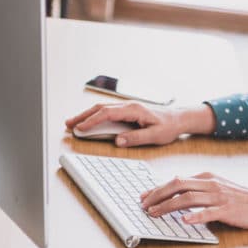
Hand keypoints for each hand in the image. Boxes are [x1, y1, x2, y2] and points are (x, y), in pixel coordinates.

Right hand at [65, 102, 215, 146]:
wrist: (179, 118)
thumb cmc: (169, 126)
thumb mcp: (155, 135)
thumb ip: (136, 138)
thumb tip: (118, 141)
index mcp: (134, 110)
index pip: (107, 114)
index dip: (91, 121)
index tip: (80, 128)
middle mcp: (128, 105)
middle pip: (100, 108)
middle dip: (82, 116)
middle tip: (68, 124)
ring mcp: (127, 107)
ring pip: (102, 108)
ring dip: (86, 115)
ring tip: (72, 123)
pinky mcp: (128, 111)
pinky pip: (108, 111)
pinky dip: (95, 115)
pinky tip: (88, 121)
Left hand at [140, 172, 247, 229]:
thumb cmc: (241, 199)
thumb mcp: (218, 187)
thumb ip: (200, 188)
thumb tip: (179, 190)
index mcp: (207, 177)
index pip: (177, 180)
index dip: (158, 188)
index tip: (144, 196)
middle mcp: (211, 184)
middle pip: (178, 185)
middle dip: (158, 195)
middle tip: (144, 205)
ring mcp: (219, 197)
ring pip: (188, 198)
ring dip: (169, 206)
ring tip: (155, 213)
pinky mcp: (227, 210)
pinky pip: (208, 212)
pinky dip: (195, 216)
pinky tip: (184, 221)